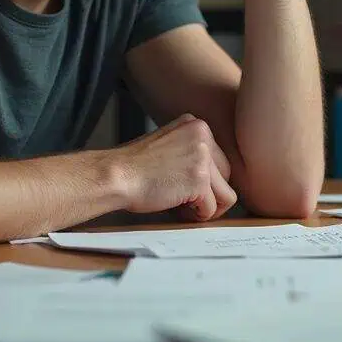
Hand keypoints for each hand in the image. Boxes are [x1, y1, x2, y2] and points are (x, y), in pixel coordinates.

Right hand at [110, 114, 236, 221]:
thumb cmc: (134, 167)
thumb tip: (216, 179)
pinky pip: (212, 208)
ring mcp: (203, 156)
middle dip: (208, 193)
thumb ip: (193, 151)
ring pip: (226, 194)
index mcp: (196, 125)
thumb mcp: (169, 144)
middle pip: (226, 175)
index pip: (218, 158)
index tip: (182, 183)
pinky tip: (178, 208)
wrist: (116, 175)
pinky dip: (197, 215)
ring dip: (206, 206)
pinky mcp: (199, 179)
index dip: (203, 179)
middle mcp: (203, 135)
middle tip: (182, 197)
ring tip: (182, 205)